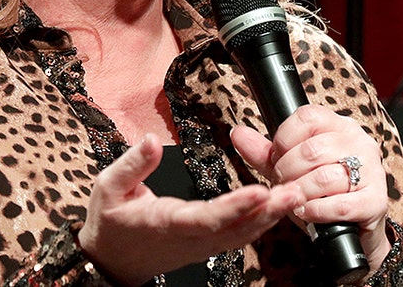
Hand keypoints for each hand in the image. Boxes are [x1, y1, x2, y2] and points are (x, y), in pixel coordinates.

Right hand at [78, 134, 300, 285]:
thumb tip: (152, 140)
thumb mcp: (108, 187)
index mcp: (165, 223)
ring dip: (270, 217)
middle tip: (293, 191)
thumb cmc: (110, 224)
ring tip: (294, 195)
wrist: (110, 262)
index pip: (205, 218)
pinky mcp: (206, 247)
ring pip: (241, 235)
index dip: (234, 207)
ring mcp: (200, 247)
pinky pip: (238, 237)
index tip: (258, 191)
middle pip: (234, 229)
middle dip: (267, 211)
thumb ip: (132, 164)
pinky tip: (277, 208)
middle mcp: (189, 239)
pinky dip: (260, 223)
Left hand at [231, 105, 390, 266]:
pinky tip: (307, 212)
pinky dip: (317, 211)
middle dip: (288, 171)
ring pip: (325, 177)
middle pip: (312, 149)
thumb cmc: (320, 192)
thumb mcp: (289, 168)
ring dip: (301, 193)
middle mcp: (359, 142)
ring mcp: (372, 170)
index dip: (283, 139)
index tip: (278, 158)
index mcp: (338, 125)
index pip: (306, 117)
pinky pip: (340, 204)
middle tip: (284, 184)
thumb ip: (264, 152)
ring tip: (295, 199)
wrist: (351, 227)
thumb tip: (237, 133)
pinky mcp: (376, 201)